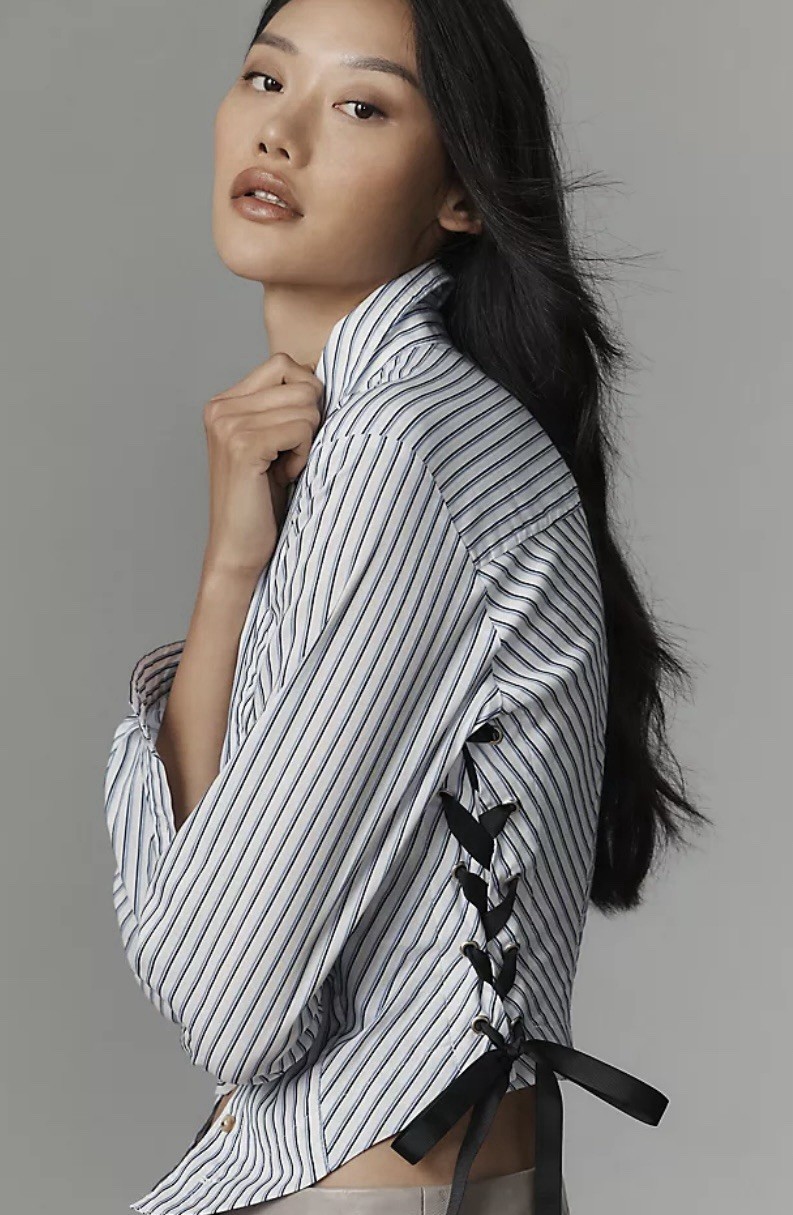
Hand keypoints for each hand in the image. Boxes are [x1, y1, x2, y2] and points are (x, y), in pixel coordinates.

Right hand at [201, 351, 323, 579]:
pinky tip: (283, 476)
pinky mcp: (243, 446)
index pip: (284, 363)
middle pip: (301, 381)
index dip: (305, 398)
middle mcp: (221, 407)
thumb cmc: (264, 500)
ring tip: (283, 468)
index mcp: (224, 402)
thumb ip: (285, 405)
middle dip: (310, 421)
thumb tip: (323, 372)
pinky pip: (303, 428)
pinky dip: (304, 455)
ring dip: (307, 441)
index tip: (288, 438)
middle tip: (287, 457)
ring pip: (307, 405)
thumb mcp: (274, 442)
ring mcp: (228, 425)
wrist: (240, 549)